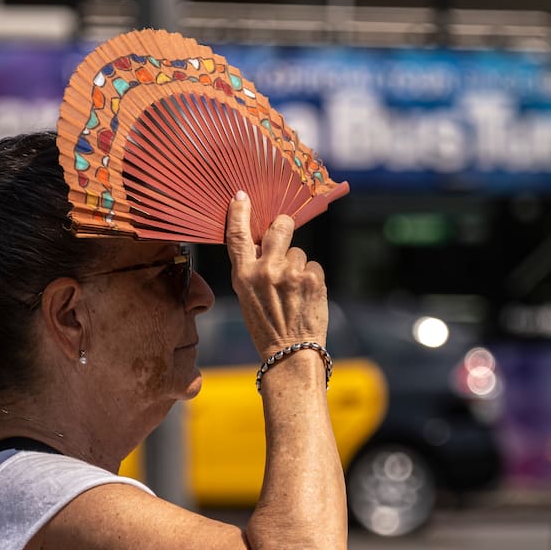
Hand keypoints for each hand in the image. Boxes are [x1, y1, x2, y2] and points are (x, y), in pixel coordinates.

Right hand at [225, 191, 327, 359]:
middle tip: (285, 229)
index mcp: (243, 275)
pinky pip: (313, 266)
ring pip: (299, 252)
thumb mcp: (247, 296)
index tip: (242, 196)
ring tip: (294, 292)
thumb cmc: (266, 326)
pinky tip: (306, 297)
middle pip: (279, 227)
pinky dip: (312, 279)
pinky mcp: (312, 278)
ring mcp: (291, 273)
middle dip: (284, 225)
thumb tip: (262, 242)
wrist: (290, 352)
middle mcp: (266, 270)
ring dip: (298, 266)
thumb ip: (252, 269)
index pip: (237, 236)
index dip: (239, 212)